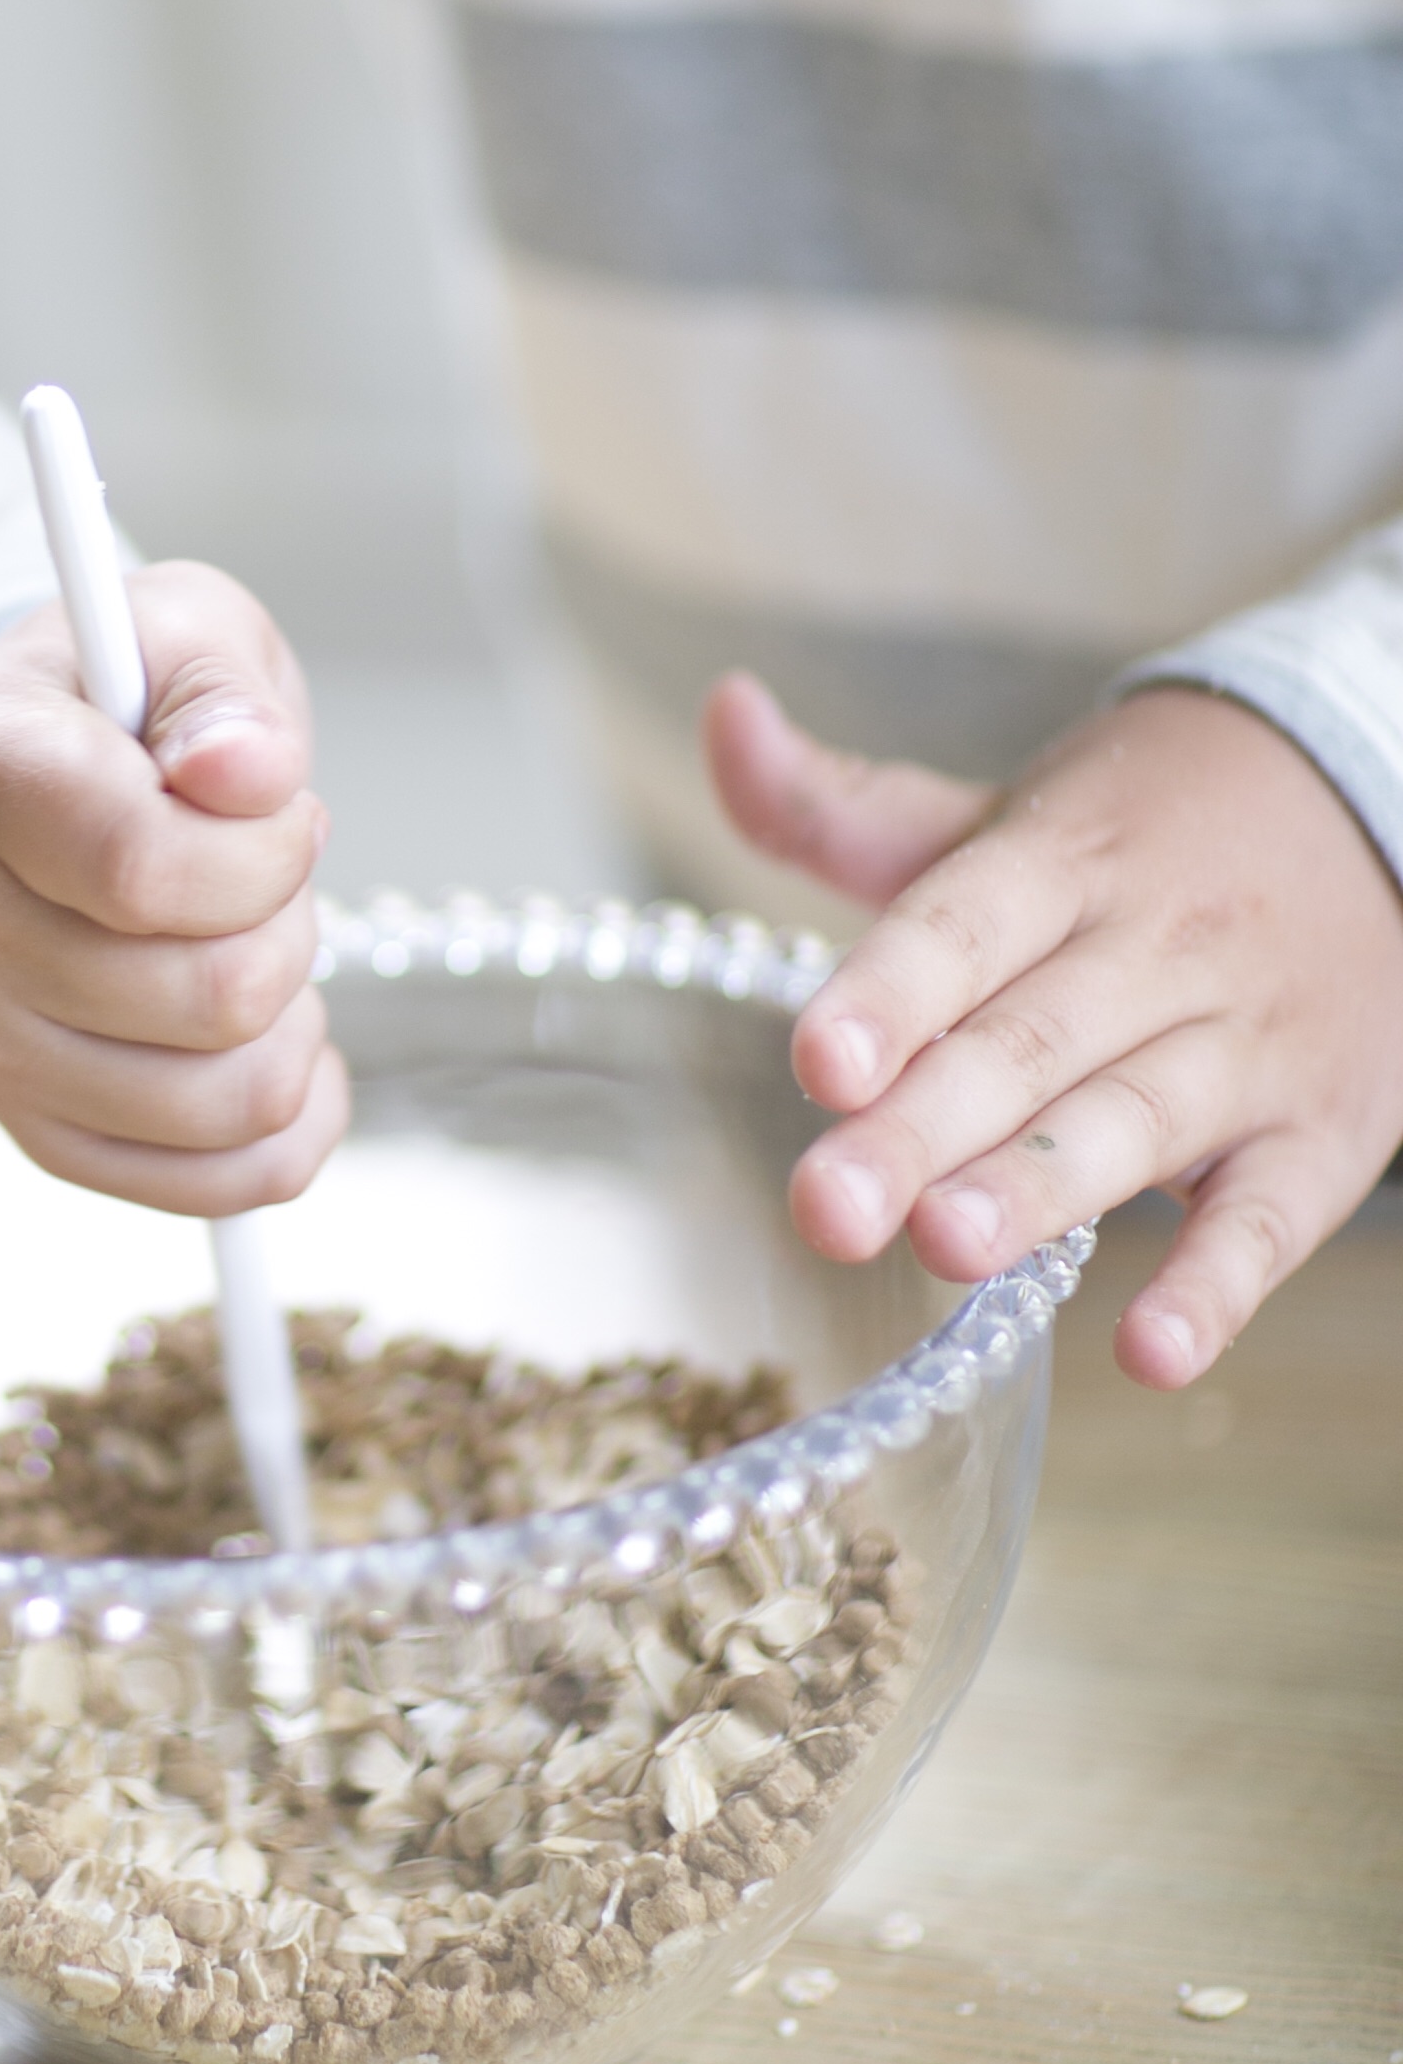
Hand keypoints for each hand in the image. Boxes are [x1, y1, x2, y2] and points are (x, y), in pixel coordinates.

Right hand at [0, 562, 344, 1215]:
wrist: (45, 766)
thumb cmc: (128, 695)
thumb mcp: (184, 628)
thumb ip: (224, 688)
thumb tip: (249, 776)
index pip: (145, 870)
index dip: (263, 848)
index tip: (274, 802)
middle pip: (212, 997)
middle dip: (289, 923)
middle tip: (259, 871)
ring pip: (229, 1098)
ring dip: (292, 1015)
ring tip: (250, 940)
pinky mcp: (33, 1128)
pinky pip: (218, 1181)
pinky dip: (292, 1120)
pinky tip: (276, 1038)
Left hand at [703, 671, 1402, 1390]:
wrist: (1369, 805)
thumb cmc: (1137, 840)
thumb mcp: (997, 816)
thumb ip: (843, 803)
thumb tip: (724, 712)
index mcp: (1058, 866)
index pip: (963, 926)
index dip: (891, 994)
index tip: (818, 1062)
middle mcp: (1153, 950)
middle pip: (1028, 1043)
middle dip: (924, 1128)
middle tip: (827, 1209)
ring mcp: (1245, 1046)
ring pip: (1135, 1121)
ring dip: (1042, 1187)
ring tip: (948, 1246)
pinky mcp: (1318, 1136)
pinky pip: (1270, 1218)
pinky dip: (1218, 1285)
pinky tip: (1150, 1351)